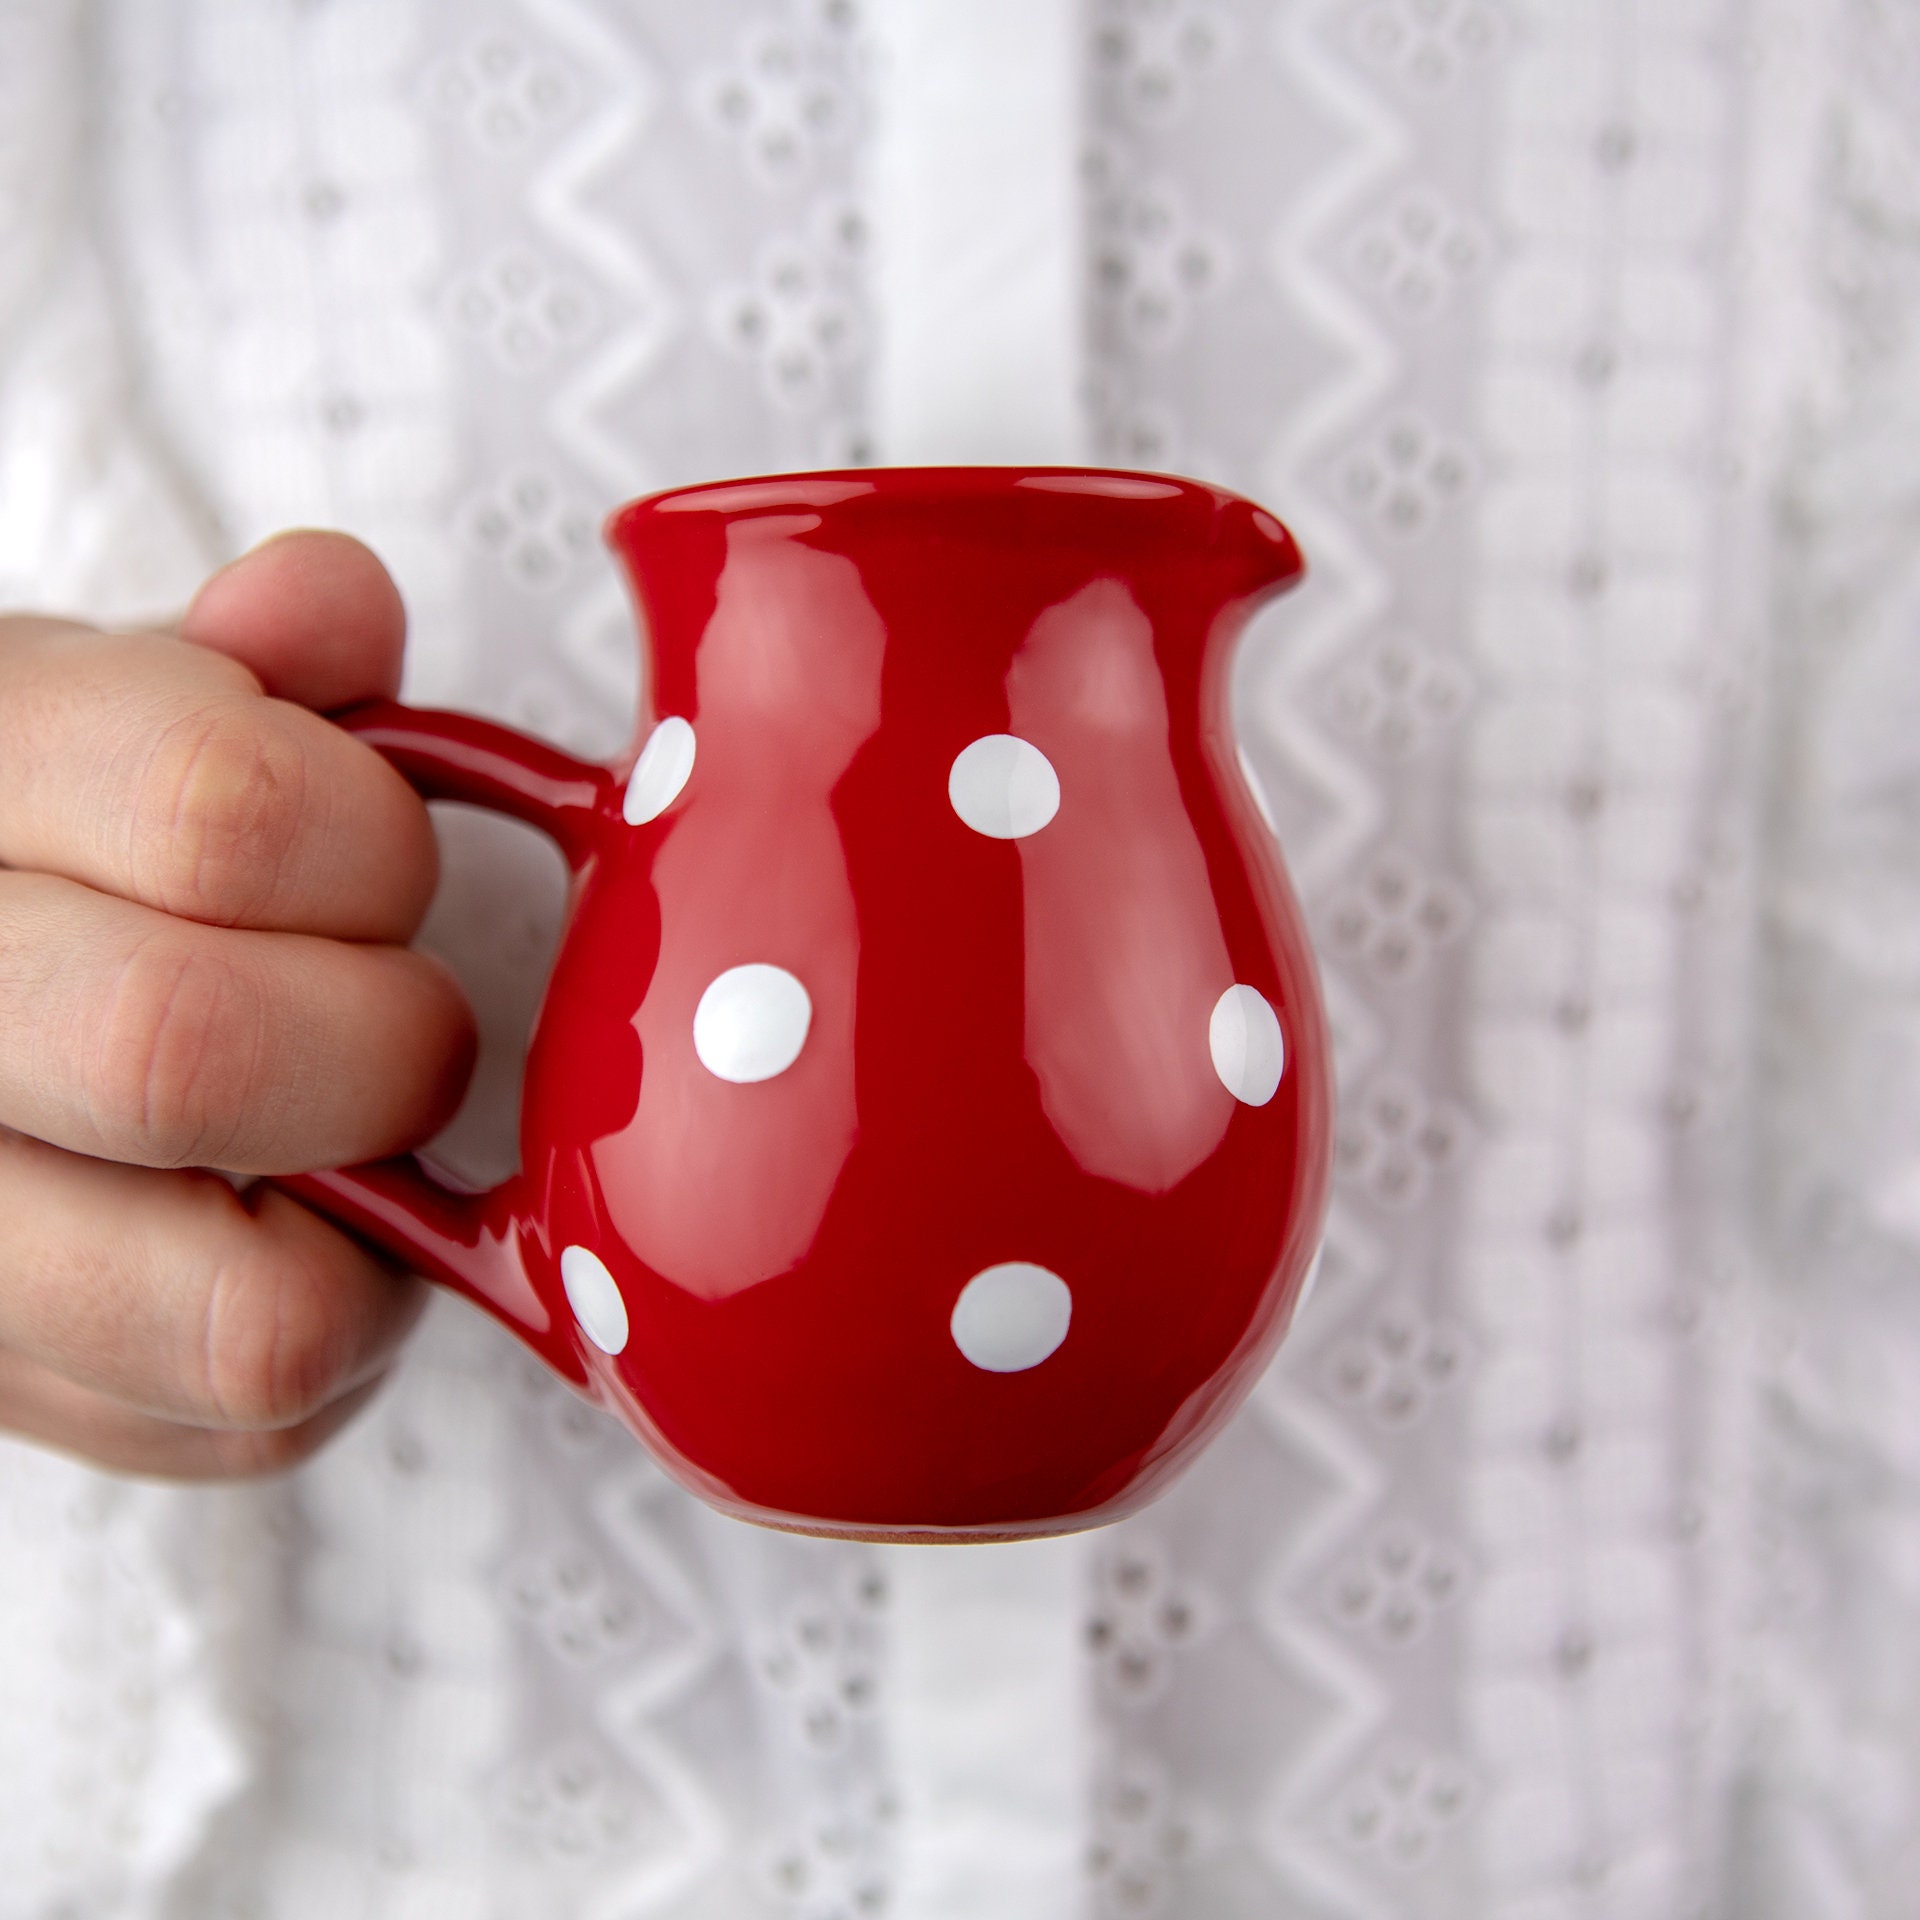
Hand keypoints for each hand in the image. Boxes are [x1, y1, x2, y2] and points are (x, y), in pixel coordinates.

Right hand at [0, 533, 474, 1476]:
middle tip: (392, 1017)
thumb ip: (249, 663)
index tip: (379, 864)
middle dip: (384, 1036)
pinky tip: (290, 1235)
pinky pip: (250, 1421)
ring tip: (345, 1143)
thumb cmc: (51, 846)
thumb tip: (333, 610)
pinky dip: (332, 1331)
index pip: (228, 813)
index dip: (370, 845)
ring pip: (246, 1313)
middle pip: (193, 1051)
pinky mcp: (11, 1393)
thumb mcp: (117, 707)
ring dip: (371, 1220)